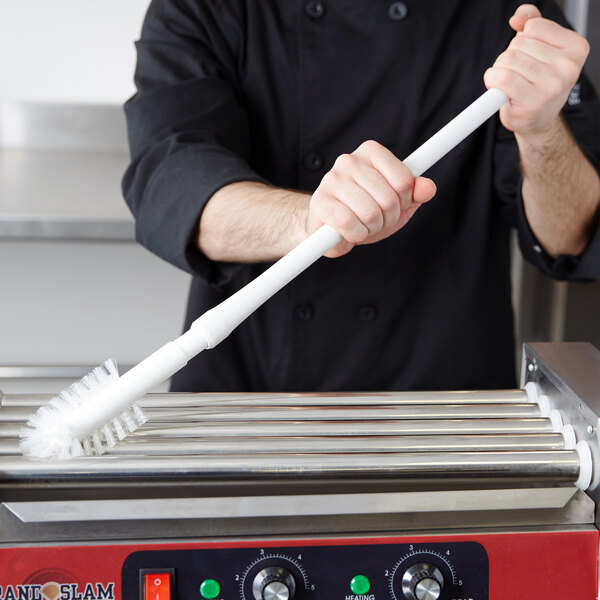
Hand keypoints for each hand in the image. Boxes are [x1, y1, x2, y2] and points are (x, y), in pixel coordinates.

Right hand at [307, 140, 436, 256]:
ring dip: (371, 228)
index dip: (403, 201)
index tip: (393, 204)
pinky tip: (349, 231)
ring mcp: (331, 180)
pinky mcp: (320, 202)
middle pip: (389, 199)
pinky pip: (350, 224)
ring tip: (361, 224)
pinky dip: (355, 235)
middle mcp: (349, 160)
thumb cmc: (363, 210)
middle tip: (375, 219)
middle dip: (387, 218)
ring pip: (370, 213)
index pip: (404, 181)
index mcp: (371, 151)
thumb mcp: (396, 201)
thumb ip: (415, 193)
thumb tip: (429, 188)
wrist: (329, 225)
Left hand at [484, 4, 589, 141]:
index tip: (528, 57)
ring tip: (511, 83)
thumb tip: (518, 17)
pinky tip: (499, 89)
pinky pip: (502, 77)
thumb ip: (531, 24)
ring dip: (500, 70)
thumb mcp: (540, 49)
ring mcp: (553, 84)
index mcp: (576, 47)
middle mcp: (569, 66)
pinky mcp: (533, 100)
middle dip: (509, 57)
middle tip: (519, 74)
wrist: (538, 121)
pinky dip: (492, 80)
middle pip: (518, 44)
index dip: (521, 40)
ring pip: (508, 59)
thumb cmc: (539, 85)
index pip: (533, 27)